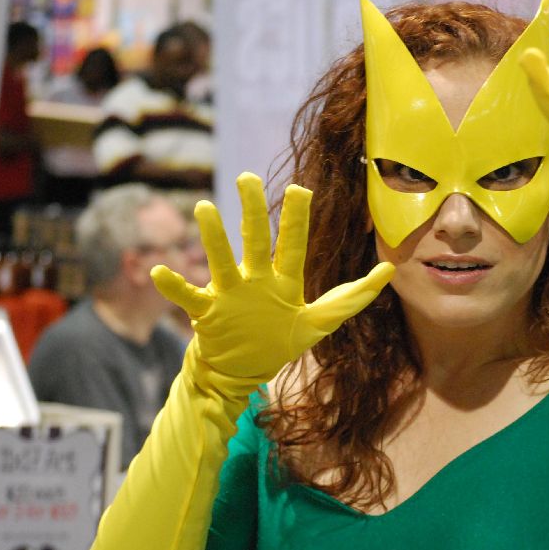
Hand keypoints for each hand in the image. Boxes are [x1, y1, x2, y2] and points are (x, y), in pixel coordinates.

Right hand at [151, 172, 394, 383]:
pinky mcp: (207, 314)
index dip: (296, 219)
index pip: (292, 244)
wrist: (240, 372)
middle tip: (248, 177)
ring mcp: (229, 294)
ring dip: (213, 237)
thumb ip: (353, 298)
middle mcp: (254, 280)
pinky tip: (159, 271)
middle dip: (252, 211)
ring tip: (204, 208)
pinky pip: (188, 297)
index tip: (300, 189)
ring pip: (221, 261)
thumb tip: (389, 270)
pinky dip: (174, 285)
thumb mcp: (319, 322)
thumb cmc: (278, 342)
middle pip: (255, 241)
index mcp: (282, 280)